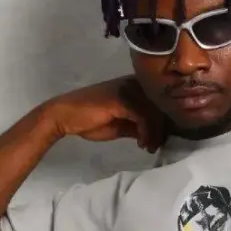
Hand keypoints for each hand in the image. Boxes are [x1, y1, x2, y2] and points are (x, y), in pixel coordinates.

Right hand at [42, 76, 166, 152]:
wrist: (65, 116)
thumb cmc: (91, 120)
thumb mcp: (122, 125)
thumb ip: (139, 126)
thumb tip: (159, 135)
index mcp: (136, 85)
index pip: (161, 101)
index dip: (166, 121)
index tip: (162, 139)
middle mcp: (134, 83)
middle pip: (161, 106)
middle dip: (162, 129)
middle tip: (155, 146)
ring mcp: (128, 89)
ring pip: (154, 112)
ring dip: (155, 134)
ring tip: (148, 147)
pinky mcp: (121, 99)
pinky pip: (143, 117)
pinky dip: (147, 133)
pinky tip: (142, 144)